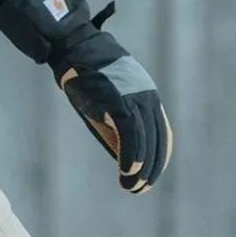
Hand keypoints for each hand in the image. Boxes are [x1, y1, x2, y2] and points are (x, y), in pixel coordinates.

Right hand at [0, 0, 173, 193]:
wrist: (74, 48)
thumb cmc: (87, 77)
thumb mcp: (106, 103)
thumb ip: (116, 125)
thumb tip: (124, 154)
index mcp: (147, 98)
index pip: (161, 134)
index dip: (158, 159)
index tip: (150, 178)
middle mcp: (147, 98)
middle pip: (157, 140)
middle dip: (151, 168)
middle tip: (140, 188)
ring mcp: (134, 97)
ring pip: (146, 140)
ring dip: (140, 167)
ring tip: (133, 186)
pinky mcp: (118, 99)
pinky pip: (131, 132)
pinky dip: (131, 153)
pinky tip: (128, 170)